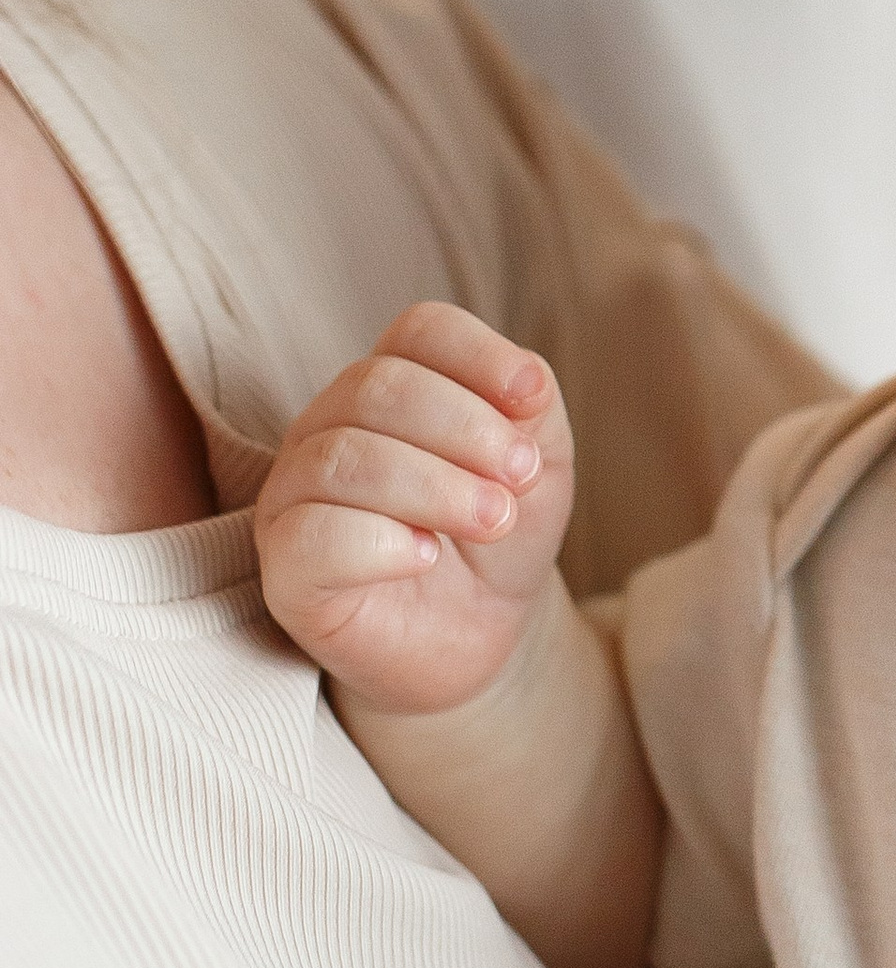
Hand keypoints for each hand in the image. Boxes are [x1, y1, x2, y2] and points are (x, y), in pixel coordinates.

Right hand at [254, 302, 572, 715]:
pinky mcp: (285, 570)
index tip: (532, 402)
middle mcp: (328, 427)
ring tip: (493, 519)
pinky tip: (424, 555)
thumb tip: (527, 381)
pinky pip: (312, 535)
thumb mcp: (537, 467)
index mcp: (388, 386)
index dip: (479, 356)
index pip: (418, 331)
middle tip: (519, 480)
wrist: (476, 636)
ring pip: (343, 458)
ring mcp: (295, 496)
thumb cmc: (493, 537)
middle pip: (378, 386)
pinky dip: (382, 542)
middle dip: (466, 429)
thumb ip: (532, 414)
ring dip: (436, 487)